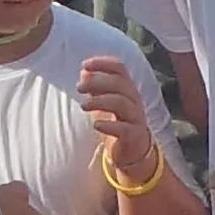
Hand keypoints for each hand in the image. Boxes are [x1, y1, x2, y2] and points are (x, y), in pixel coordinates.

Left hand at [74, 55, 162, 177]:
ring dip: (100, 101)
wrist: (131, 150)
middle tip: (79, 87)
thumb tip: (84, 72)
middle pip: (119, 83)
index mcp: (127, 88)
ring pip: (121, 103)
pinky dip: (109, 125)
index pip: (119, 68)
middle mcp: (134, 99)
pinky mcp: (134, 134)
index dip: (102, 63)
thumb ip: (95, 87)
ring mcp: (135, 117)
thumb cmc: (116, 121)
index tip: (84, 65)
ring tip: (83, 106)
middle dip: (97, 82)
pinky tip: (96, 125)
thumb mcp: (103, 102)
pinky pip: (124, 128)